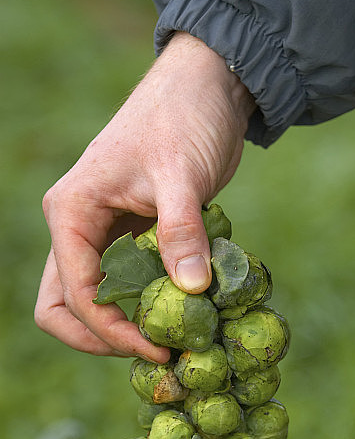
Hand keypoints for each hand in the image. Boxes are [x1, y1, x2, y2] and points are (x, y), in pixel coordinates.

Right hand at [35, 32, 254, 359]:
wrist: (205, 88)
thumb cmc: (184, 118)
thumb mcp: (182, 175)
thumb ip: (181, 231)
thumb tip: (191, 289)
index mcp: (72, 212)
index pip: (77, 293)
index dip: (112, 331)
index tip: (160, 347)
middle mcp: (75, 228)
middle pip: (64, 308)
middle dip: (104, 338)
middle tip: (157, 350)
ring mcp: (100, 235)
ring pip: (89, 301)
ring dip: (122, 327)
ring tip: (168, 338)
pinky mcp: (130, 237)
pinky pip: (124, 285)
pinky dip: (144, 305)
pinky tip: (180, 310)